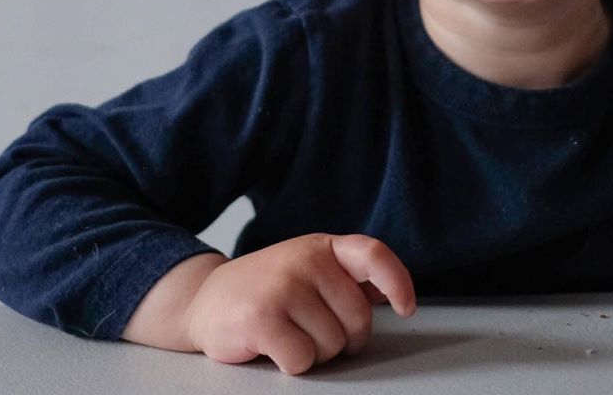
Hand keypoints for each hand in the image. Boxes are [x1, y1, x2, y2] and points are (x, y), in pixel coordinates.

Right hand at [184, 233, 415, 373]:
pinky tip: (271, 347)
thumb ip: (349, 279)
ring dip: (314, 354)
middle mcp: (306, 260)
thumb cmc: (269, 290)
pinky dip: (291, 365)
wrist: (205, 301)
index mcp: (323, 247)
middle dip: (341, 339)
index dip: (398, 282)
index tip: (406, 308)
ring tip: (287, 334)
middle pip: (357, 320)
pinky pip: (302, 361)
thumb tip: (391, 291)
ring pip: (331, 346)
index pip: (374, 255)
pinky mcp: (262, 318)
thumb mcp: (310, 272)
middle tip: (310, 330)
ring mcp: (283, 286)